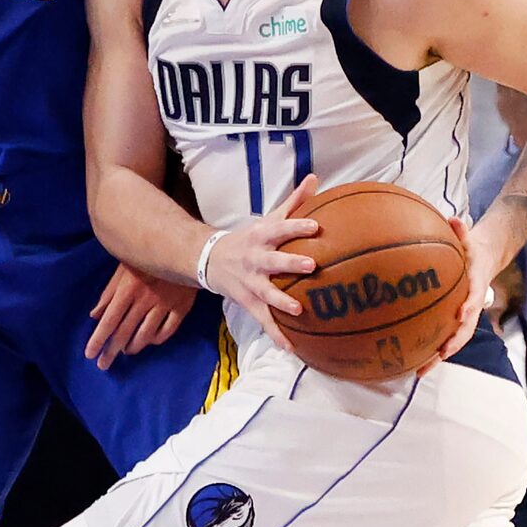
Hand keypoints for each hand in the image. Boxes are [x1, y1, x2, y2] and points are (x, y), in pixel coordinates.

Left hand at [85, 261, 192, 369]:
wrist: (185, 247)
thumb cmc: (148, 255)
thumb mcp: (124, 268)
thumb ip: (109, 292)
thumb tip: (95, 315)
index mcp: (128, 289)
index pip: (109, 320)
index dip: (98, 339)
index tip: (90, 355)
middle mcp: (145, 300)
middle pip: (125, 332)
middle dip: (111, 350)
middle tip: (104, 364)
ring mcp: (165, 305)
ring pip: (146, 335)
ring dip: (133, 346)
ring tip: (126, 351)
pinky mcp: (182, 307)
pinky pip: (167, 331)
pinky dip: (156, 339)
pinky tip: (149, 341)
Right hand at [202, 173, 319, 351]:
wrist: (210, 260)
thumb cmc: (250, 239)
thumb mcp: (268, 219)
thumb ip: (294, 201)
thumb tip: (314, 178)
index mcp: (262, 237)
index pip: (281, 229)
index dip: (297, 226)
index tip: (316, 226)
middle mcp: (256, 260)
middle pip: (274, 261)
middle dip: (291, 263)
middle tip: (311, 265)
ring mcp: (251, 283)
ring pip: (266, 293)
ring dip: (281, 302)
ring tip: (298, 309)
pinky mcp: (248, 302)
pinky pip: (264, 320)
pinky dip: (277, 335)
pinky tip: (292, 348)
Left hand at [422, 215, 493, 371]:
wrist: (483, 260)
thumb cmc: (471, 250)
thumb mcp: (469, 239)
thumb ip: (462, 231)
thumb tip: (454, 219)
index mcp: (476, 287)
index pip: (475, 298)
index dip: (469, 307)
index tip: (461, 315)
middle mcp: (470, 307)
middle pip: (463, 331)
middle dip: (451, 345)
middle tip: (438, 356)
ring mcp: (461, 317)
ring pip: (451, 341)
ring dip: (436, 357)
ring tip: (418, 372)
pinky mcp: (450, 320)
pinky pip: (439, 336)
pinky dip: (428, 350)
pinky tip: (409, 360)